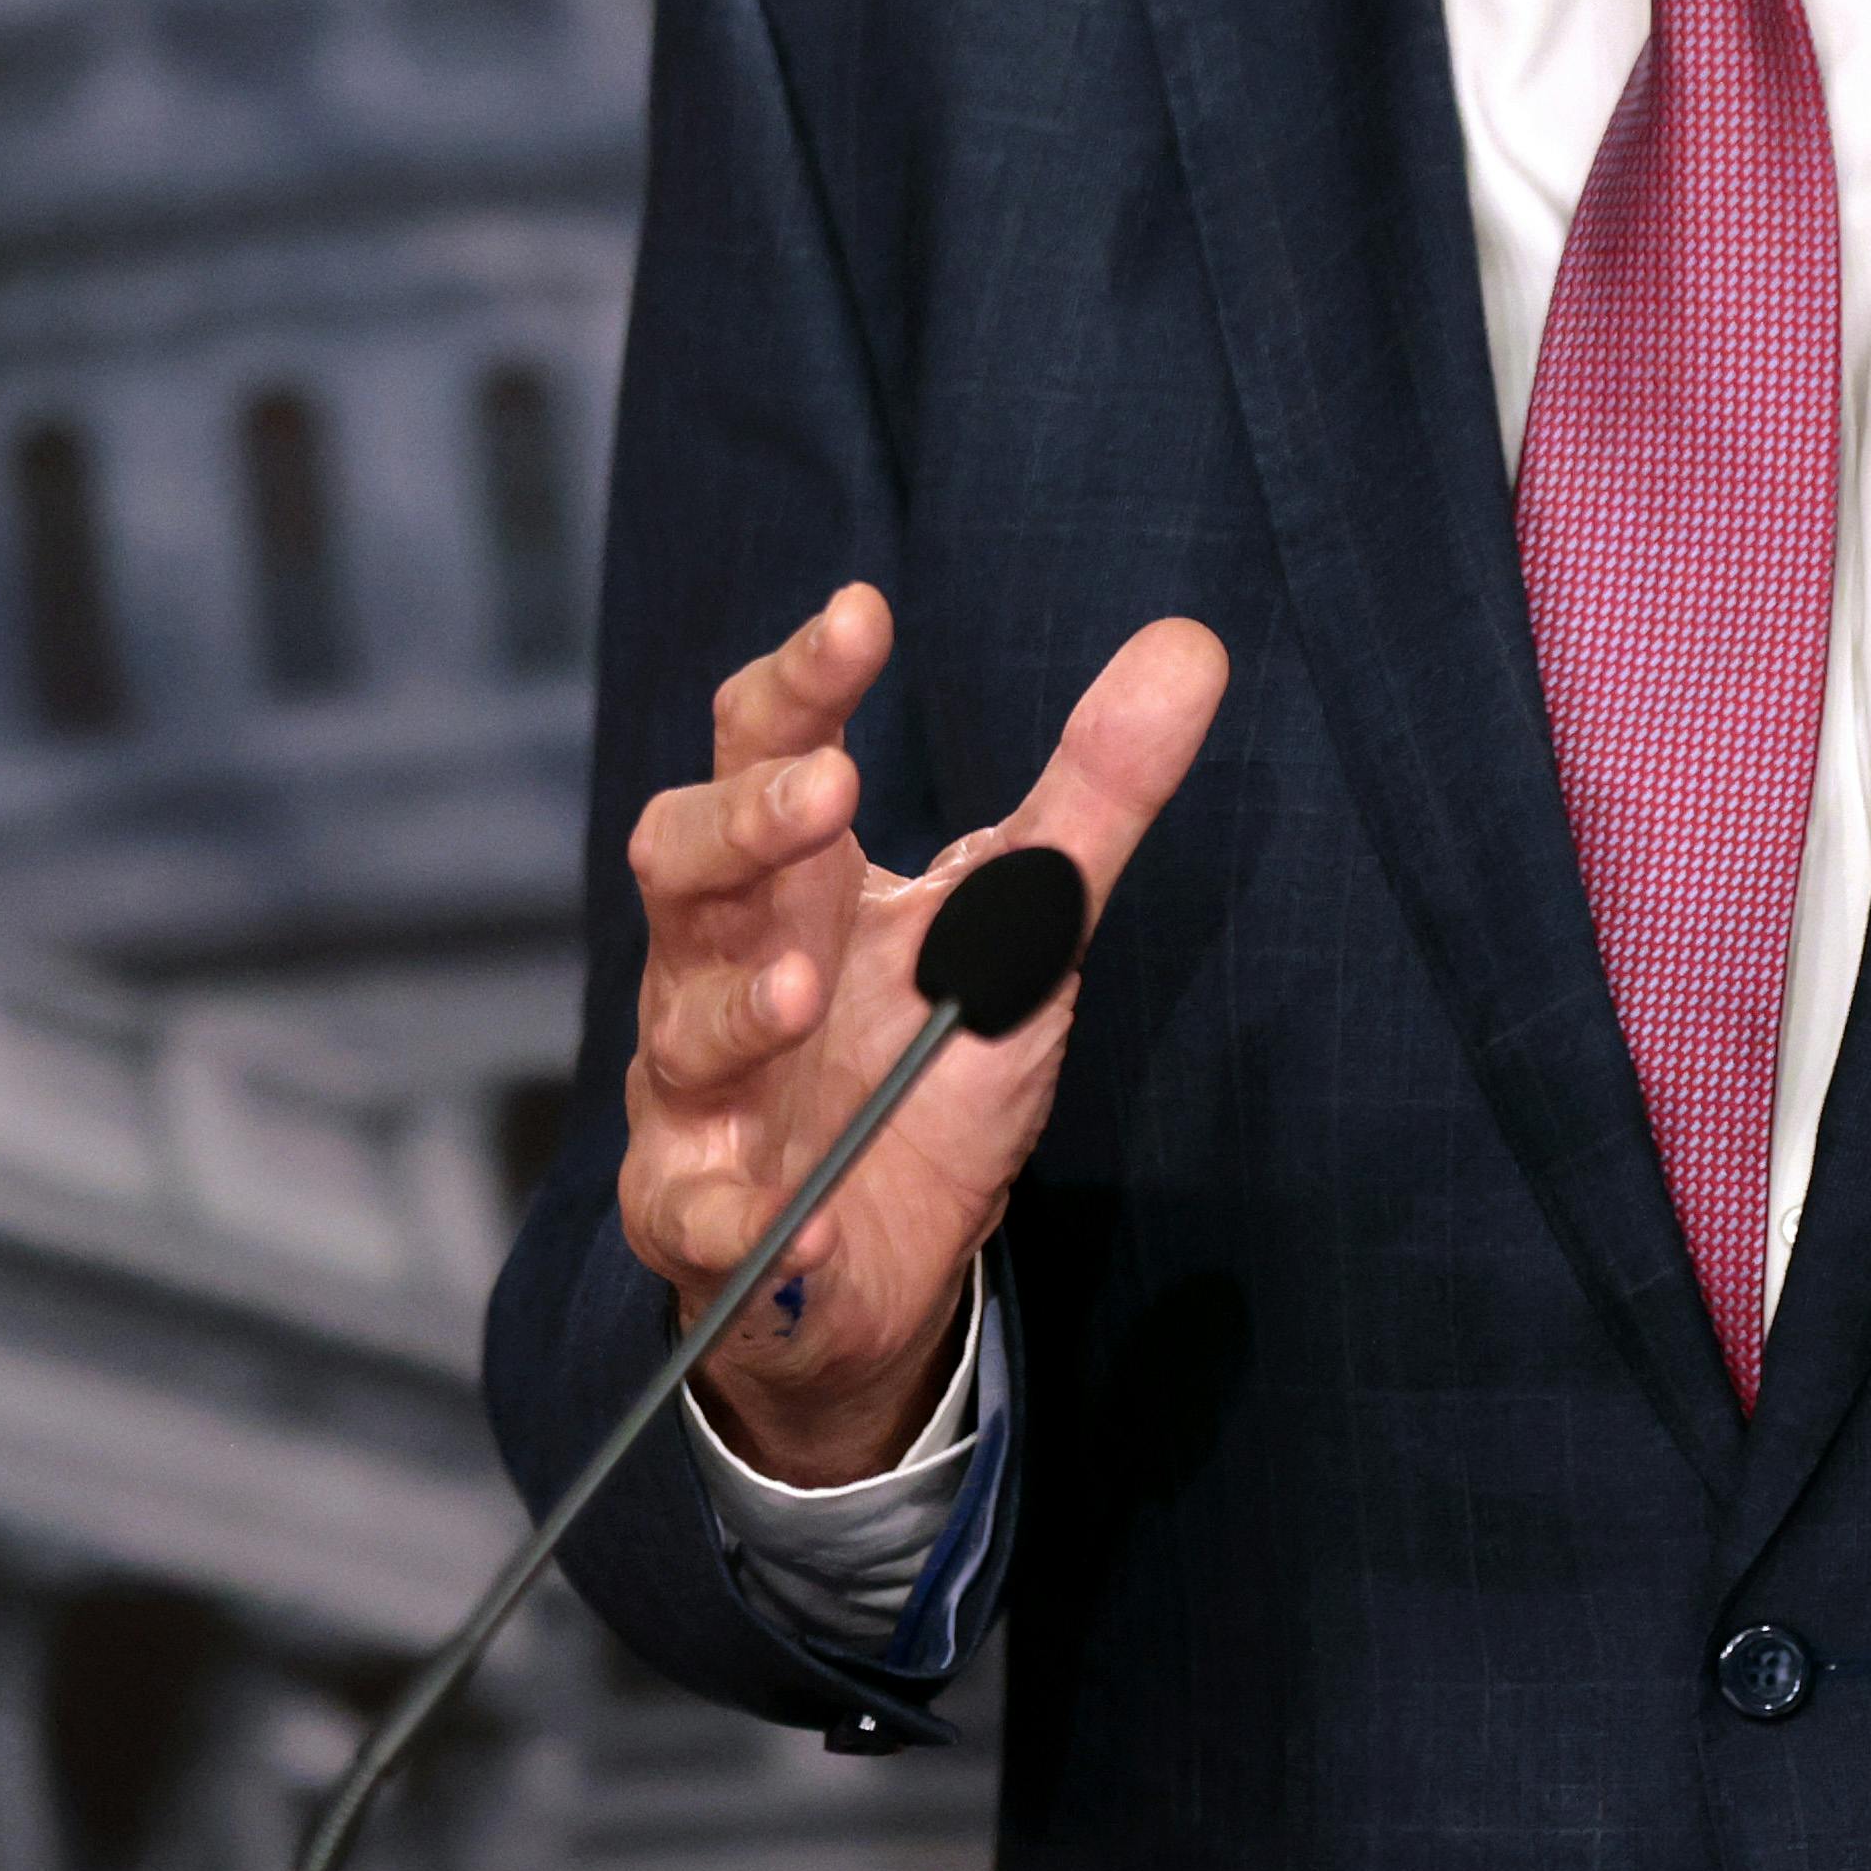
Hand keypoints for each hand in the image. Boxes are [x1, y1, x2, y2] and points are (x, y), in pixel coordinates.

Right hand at [621, 585, 1225, 1485]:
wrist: (865, 1257)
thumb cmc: (921, 1057)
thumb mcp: (1023, 921)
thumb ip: (1093, 793)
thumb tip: (1191, 648)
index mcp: (795, 872)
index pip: (765, 744)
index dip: (803, 680)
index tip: (865, 614)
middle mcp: (719, 961)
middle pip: (678, 858)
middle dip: (744, 820)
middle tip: (830, 786)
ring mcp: (696, 1090)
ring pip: (680, 1028)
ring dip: (741, 1008)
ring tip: (808, 988)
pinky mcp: (692, 1217)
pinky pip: (698, 1217)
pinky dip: (750, 1221)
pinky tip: (804, 1219)